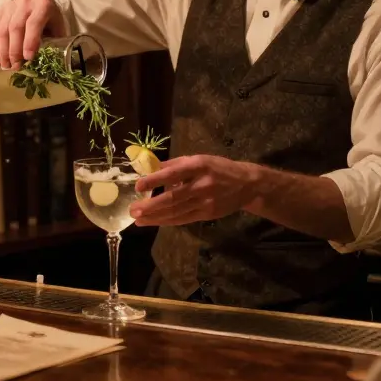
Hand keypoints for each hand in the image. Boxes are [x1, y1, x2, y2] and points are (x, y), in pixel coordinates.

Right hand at [0, 0, 57, 68]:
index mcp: (41, 5)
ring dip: (2, 51)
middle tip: (15, 66)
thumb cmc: (48, 17)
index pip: (33, 23)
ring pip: (1, 30)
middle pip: (15, 28)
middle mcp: (24, 3)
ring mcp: (9, 6)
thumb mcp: (56, 26)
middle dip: (14, 50)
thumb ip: (52, 41)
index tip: (28, 58)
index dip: (30, 42)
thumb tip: (45, 62)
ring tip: (6, 65)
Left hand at [129, 155, 262, 226]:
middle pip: (173, 198)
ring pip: (176, 212)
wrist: (247, 185)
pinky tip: (154, 222)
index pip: (174, 174)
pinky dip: (167, 221)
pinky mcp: (207, 214)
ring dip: (155, 217)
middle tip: (133, 210)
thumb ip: (175, 164)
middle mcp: (202, 185)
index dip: (155, 180)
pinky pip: (184, 219)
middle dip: (151, 206)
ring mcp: (205, 202)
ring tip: (138, 219)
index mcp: (198, 166)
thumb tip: (151, 168)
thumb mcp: (199, 159)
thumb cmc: (218, 168)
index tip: (138, 185)